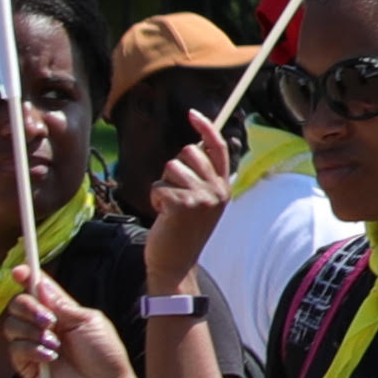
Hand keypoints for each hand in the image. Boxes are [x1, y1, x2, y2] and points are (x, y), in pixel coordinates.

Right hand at [1, 265, 134, 377]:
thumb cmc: (103, 354)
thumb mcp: (87, 322)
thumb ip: (62, 304)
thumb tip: (39, 284)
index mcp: (60, 311)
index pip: (37, 290)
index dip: (26, 278)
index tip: (19, 271)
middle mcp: (42, 325)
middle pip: (17, 304)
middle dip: (28, 307)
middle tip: (49, 319)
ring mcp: (32, 344)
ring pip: (11, 326)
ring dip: (33, 331)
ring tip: (55, 344)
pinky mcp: (25, 365)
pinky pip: (15, 349)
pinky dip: (32, 350)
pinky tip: (51, 358)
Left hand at [141, 135, 234, 294]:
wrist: (176, 264)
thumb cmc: (182, 232)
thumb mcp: (201, 204)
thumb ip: (201, 179)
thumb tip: (190, 149)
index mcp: (223, 187)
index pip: (217, 148)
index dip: (205, 128)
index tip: (192, 114)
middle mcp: (217, 190)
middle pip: (187, 153)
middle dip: (173, 168)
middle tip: (174, 193)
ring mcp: (202, 197)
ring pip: (169, 169)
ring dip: (161, 186)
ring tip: (167, 207)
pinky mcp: (182, 204)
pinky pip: (158, 186)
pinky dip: (154, 198)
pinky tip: (162, 215)